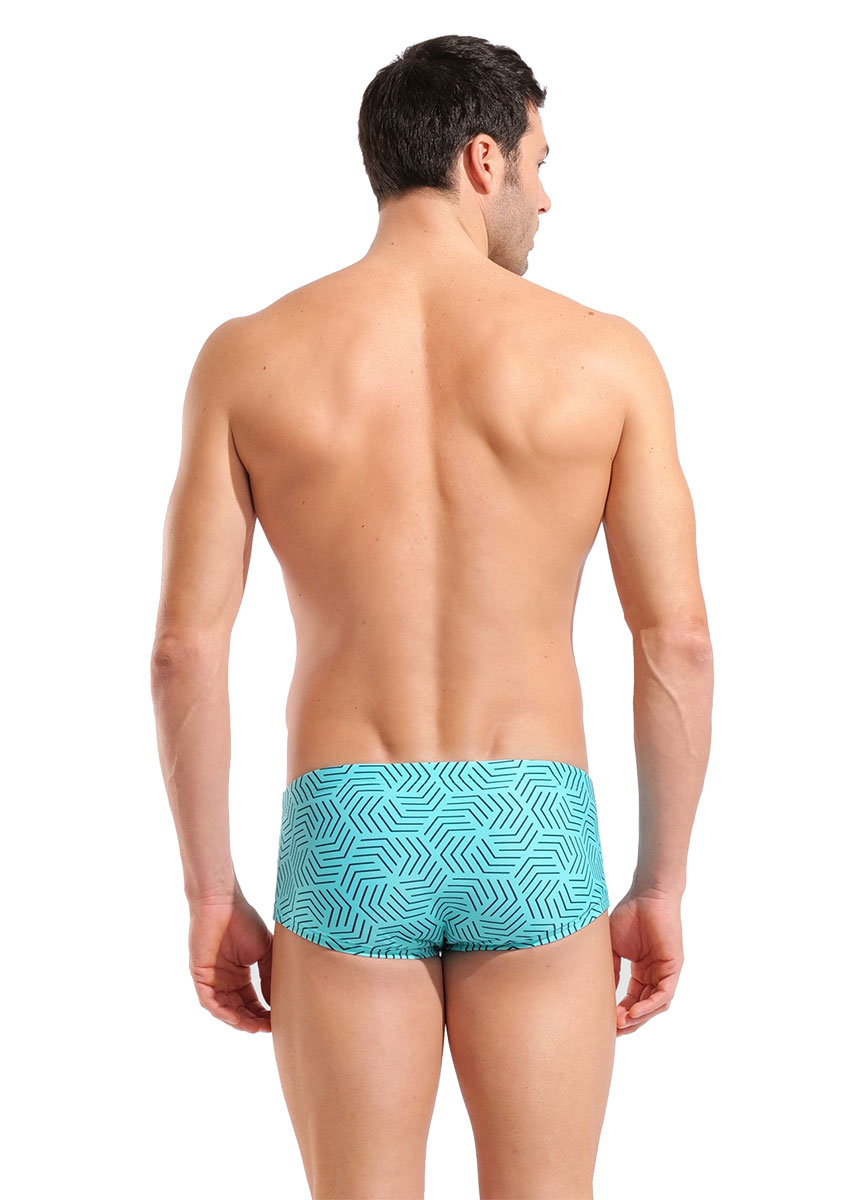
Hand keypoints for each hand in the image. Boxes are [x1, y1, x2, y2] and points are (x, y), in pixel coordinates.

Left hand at [187, 892, 272, 1031]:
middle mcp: (224, 981)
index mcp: (238, 975)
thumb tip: (278, 1000)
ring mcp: (211, 979)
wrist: (222, 902)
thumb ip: (269, 975)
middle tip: (268, 1029)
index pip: (251, 1002)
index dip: (263, 1013)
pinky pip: (209, 1000)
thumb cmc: (244, 921)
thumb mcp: (264, 951)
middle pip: (238, 1010)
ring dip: (238, 1021)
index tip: (277, 1021)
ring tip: (255, 1027)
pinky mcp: (199, 975)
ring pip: (223, 1009)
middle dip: (252, 1021)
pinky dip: (222, 1012)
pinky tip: (236, 1018)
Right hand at [609, 887, 682, 1035]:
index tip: (603, 1023)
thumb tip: (601, 994)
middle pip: (643, 1007)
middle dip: (628, 1022)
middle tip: (611, 1030)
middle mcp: (654, 974)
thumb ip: (609, 969)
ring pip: (655, 1005)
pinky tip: (633, 1012)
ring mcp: (665, 972)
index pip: (631, 1000)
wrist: (646, 895)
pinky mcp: (673, 967)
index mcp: (641, 971)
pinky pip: (663, 995)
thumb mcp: (612, 947)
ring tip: (620, 1023)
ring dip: (638, 1018)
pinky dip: (649, 1006)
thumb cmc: (629, 914)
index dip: (618, 1013)